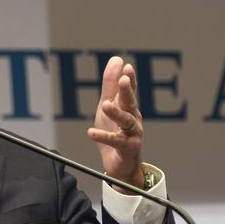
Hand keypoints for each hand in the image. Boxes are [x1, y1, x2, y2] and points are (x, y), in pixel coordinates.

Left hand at [87, 56, 143, 192]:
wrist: (120, 163)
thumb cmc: (115, 131)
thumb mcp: (109, 105)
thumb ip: (111, 85)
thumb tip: (116, 60)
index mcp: (129, 107)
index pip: (130, 90)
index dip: (129, 79)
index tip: (127, 67)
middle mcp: (133, 118)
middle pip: (130, 103)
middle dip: (127, 91)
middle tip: (124, 80)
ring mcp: (132, 134)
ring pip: (126, 121)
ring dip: (116, 112)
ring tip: (105, 105)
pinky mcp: (127, 148)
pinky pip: (115, 141)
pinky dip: (103, 136)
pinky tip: (91, 132)